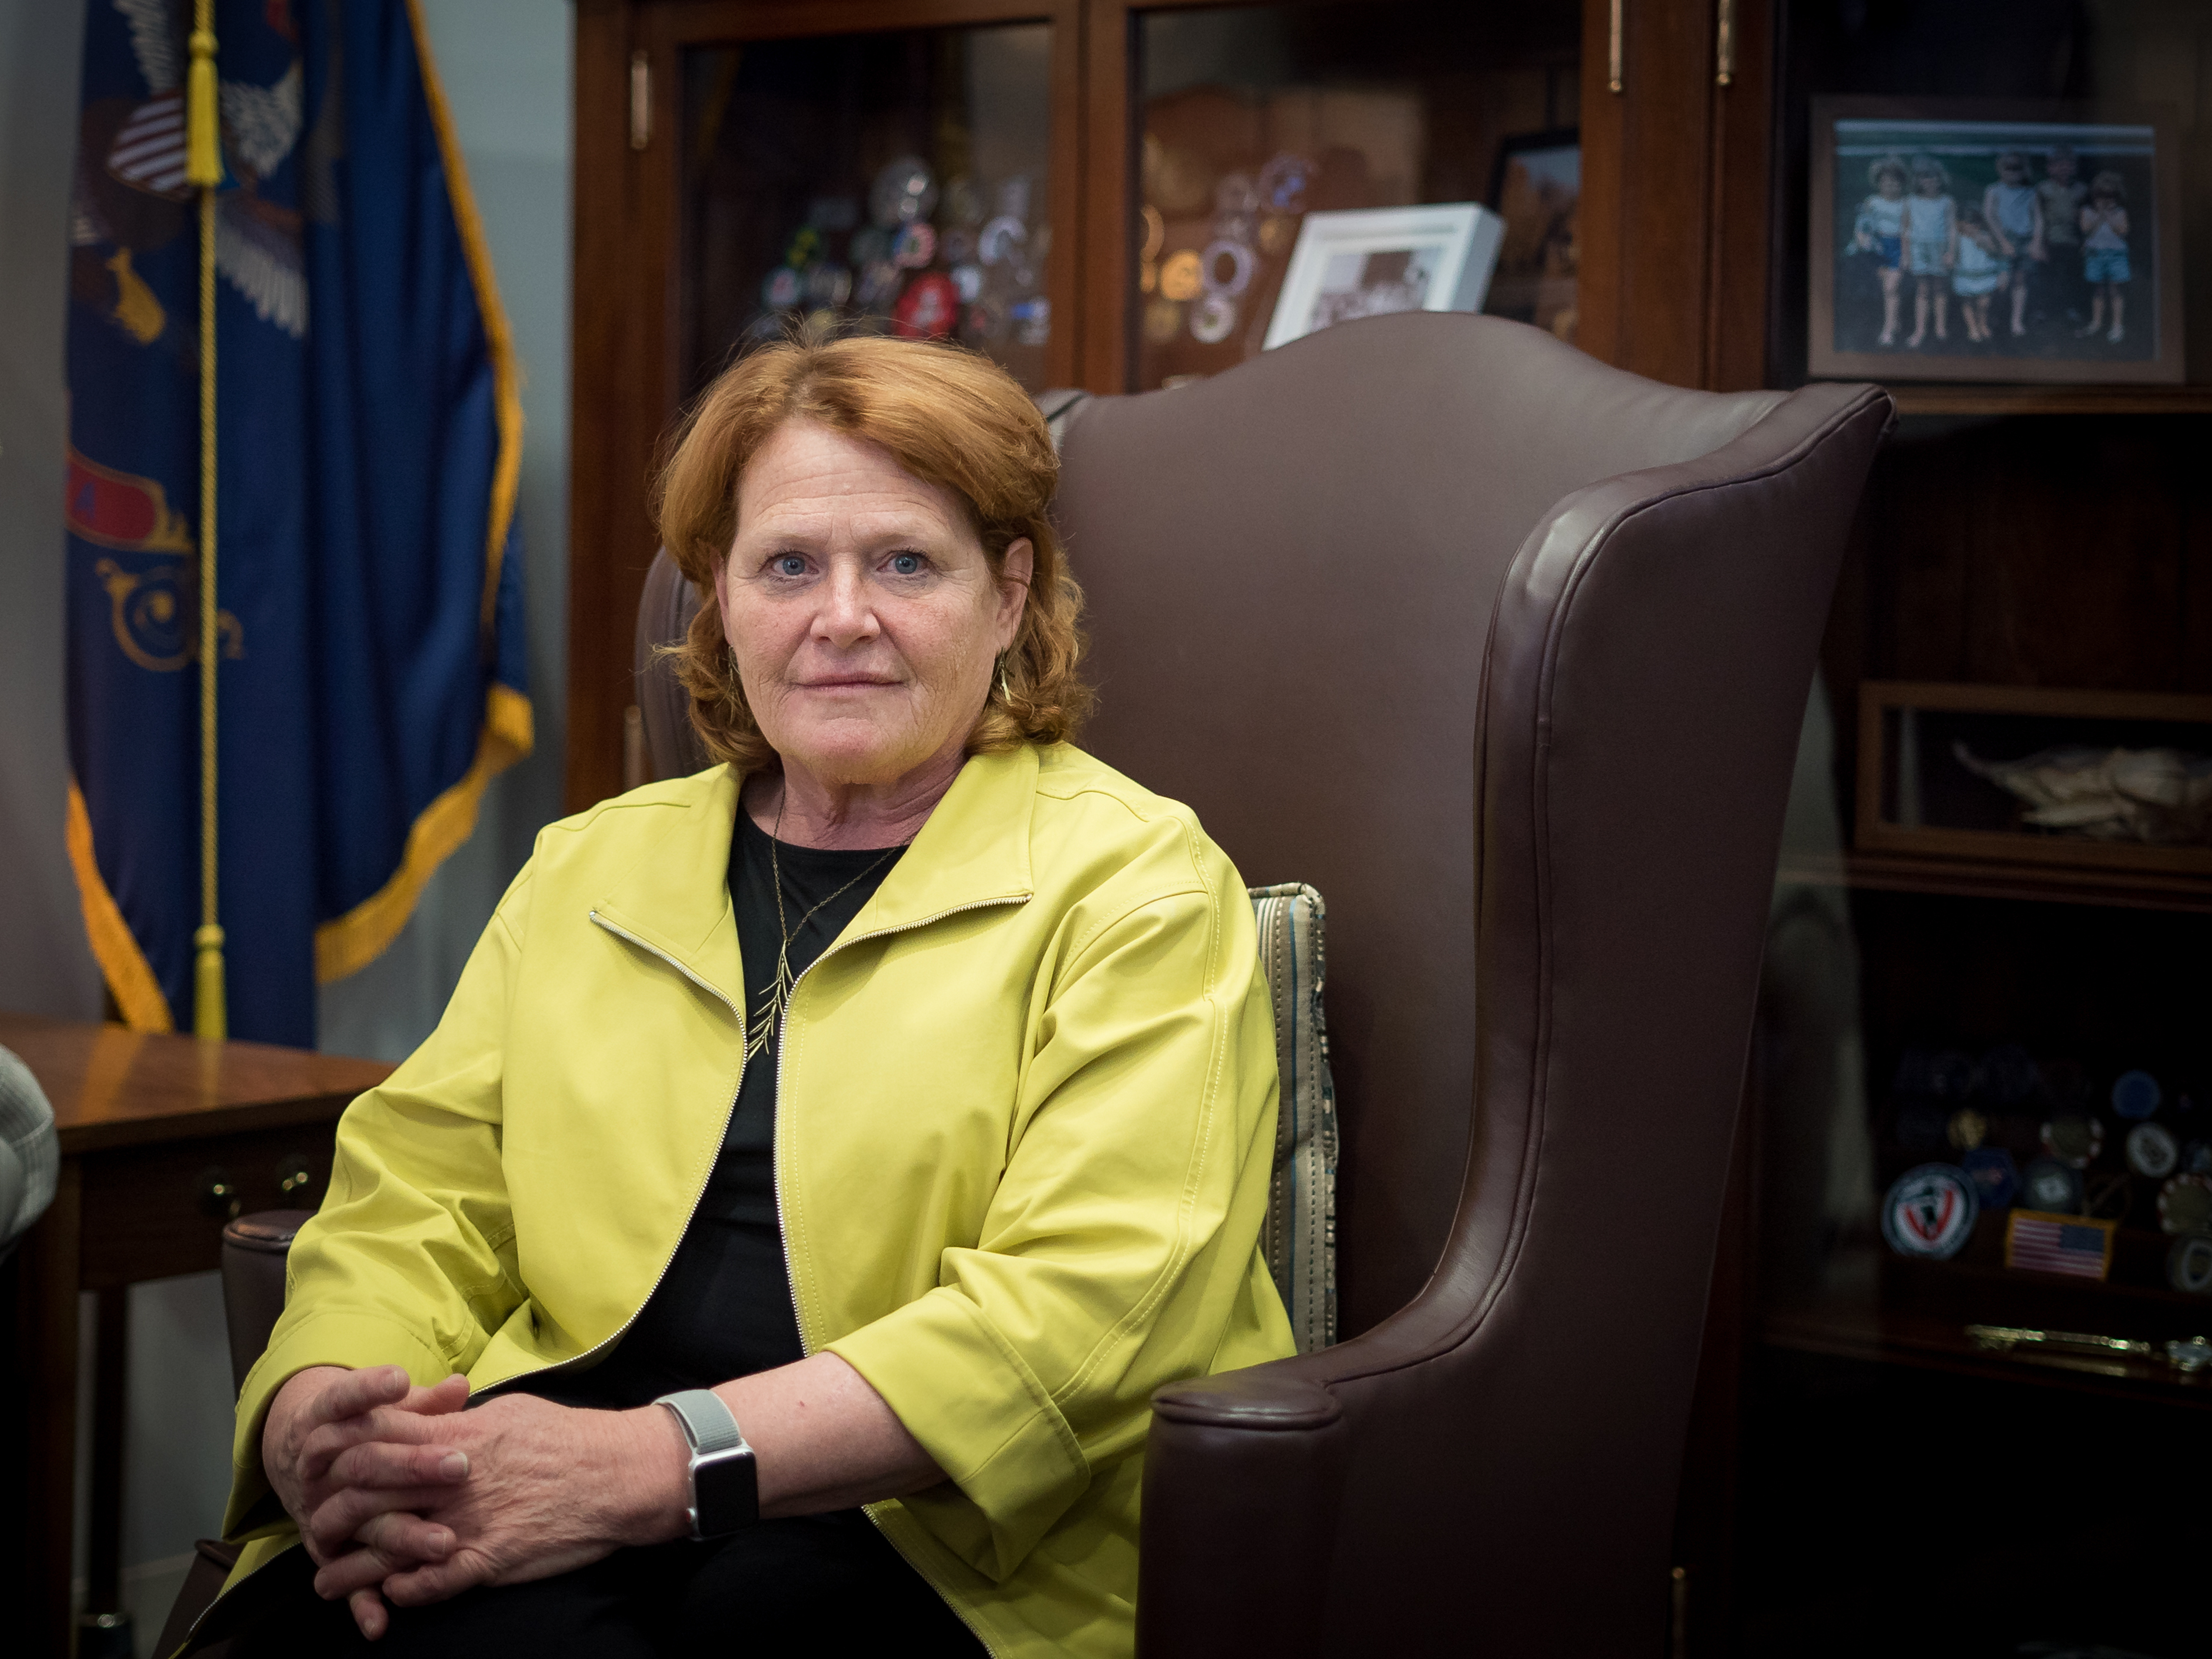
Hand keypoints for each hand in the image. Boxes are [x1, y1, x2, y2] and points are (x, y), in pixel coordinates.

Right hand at [264, 1365, 473, 1637]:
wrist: (301, 1461)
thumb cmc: (362, 1430)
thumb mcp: (385, 1412)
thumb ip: (420, 1404)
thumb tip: (458, 1386)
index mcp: (324, 1424)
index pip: (340, 1403)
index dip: (366, 1391)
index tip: (400, 1379)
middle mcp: (315, 1470)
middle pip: (359, 1464)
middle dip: (408, 1466)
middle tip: (459, 1466)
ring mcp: (318, 1511)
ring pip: (355, 1520)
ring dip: (398, 1533)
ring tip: (445, 1542)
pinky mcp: (325, 1551)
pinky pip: (343, 1582)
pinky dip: (361, 1602)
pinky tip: (382, 1623)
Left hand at [314, 1393, 688, 1617]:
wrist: (621, 1474)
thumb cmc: (571, 1438)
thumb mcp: (511, 1411)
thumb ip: (464, 1417)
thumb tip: (435, 1413)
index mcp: (458, 1433)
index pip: (378, 1433)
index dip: (339, 1447)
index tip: (319, 1462)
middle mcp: (454, 1476)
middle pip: (368, 1488)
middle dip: (330, 1509)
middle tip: (313, 1526)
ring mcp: (469, 1518)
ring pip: (388, 1543)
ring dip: (352, 1568)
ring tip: (328, 1583)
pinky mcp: (490, 1557)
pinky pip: (432, 1582)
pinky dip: (403, 1592)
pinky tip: (388, 1598)